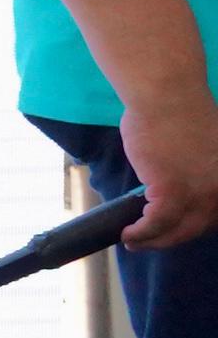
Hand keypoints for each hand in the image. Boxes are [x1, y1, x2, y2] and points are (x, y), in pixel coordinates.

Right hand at [123, 89, 217, 249]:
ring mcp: (199, 194)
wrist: (168, 96)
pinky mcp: (172, 193)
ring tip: (134, 241)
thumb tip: (178, 180)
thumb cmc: (180, 111)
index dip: (193, 225)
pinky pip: (156, 224)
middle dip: (173, 238)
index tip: (174, 230)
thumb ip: (197, 169)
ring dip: (154, 240)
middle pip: (199, 227)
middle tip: (151, 241)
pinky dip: (141, 233)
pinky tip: (128, 233)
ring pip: (178, 230)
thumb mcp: (203, 146)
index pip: (215, 214)